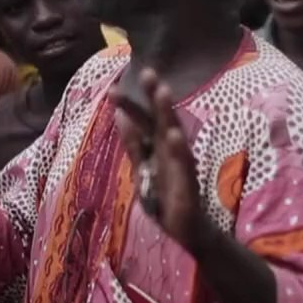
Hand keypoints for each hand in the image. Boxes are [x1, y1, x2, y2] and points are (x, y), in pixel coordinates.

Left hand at [112, 67, 208, 248]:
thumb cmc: (165, 196)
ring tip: (163, 91)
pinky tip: (175, 135)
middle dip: (153, 96)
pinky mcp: (187, 184)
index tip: (114, 86)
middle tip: (147, 72)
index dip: (131, 103)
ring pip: (174, 135)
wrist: (187, 230)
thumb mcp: (143, 168)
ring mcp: (180, 165)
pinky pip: (183, 165)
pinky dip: (179, 150)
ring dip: (168, 114)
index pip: (143, 120)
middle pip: (160, 119)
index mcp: (157, 146)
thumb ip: (132, 143)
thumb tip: (119, 114)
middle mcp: (169, 150)